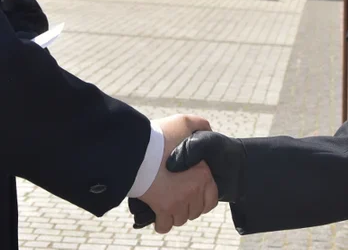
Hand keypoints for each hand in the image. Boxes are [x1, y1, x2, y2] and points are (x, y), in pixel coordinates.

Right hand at [132, 115, 217, 233]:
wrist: (136, 149)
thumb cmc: (159, 136)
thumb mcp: (184, 122)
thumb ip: (199, 125)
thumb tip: (208, 130)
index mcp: (203, 173)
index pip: (211, 199)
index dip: (202, 198)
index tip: (191, 193)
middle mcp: (194, 189)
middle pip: (195, 211)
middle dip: (187, 207)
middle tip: (177, 197)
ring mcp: (179, 201)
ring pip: (181, 219)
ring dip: (174, 214)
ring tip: (167, 202)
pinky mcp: (162, 208)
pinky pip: (165, 225)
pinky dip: (161, 223)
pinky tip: (158, 214)